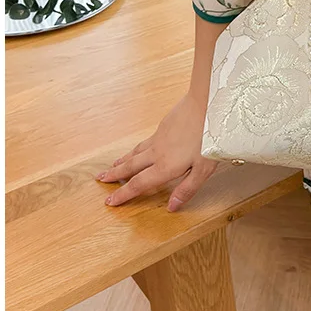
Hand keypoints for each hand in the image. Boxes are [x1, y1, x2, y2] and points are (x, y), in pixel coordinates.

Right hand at [96, 92, 216, 211]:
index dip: (123, 194)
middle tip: (100, 179)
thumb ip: (187, 189)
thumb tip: (171, 207)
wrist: (208, 103)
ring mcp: (159, 136)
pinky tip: (140, 147)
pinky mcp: (164, 124)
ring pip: (136, 151)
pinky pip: (146, 140)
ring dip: (124, 160)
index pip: (139, 184)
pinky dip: (137, 147)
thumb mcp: (204, 169)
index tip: (110, 201)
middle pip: (131, 166)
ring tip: (114, 164)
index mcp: (166, 167)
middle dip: (115, 175)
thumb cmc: (210, 137)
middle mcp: (158, 152)